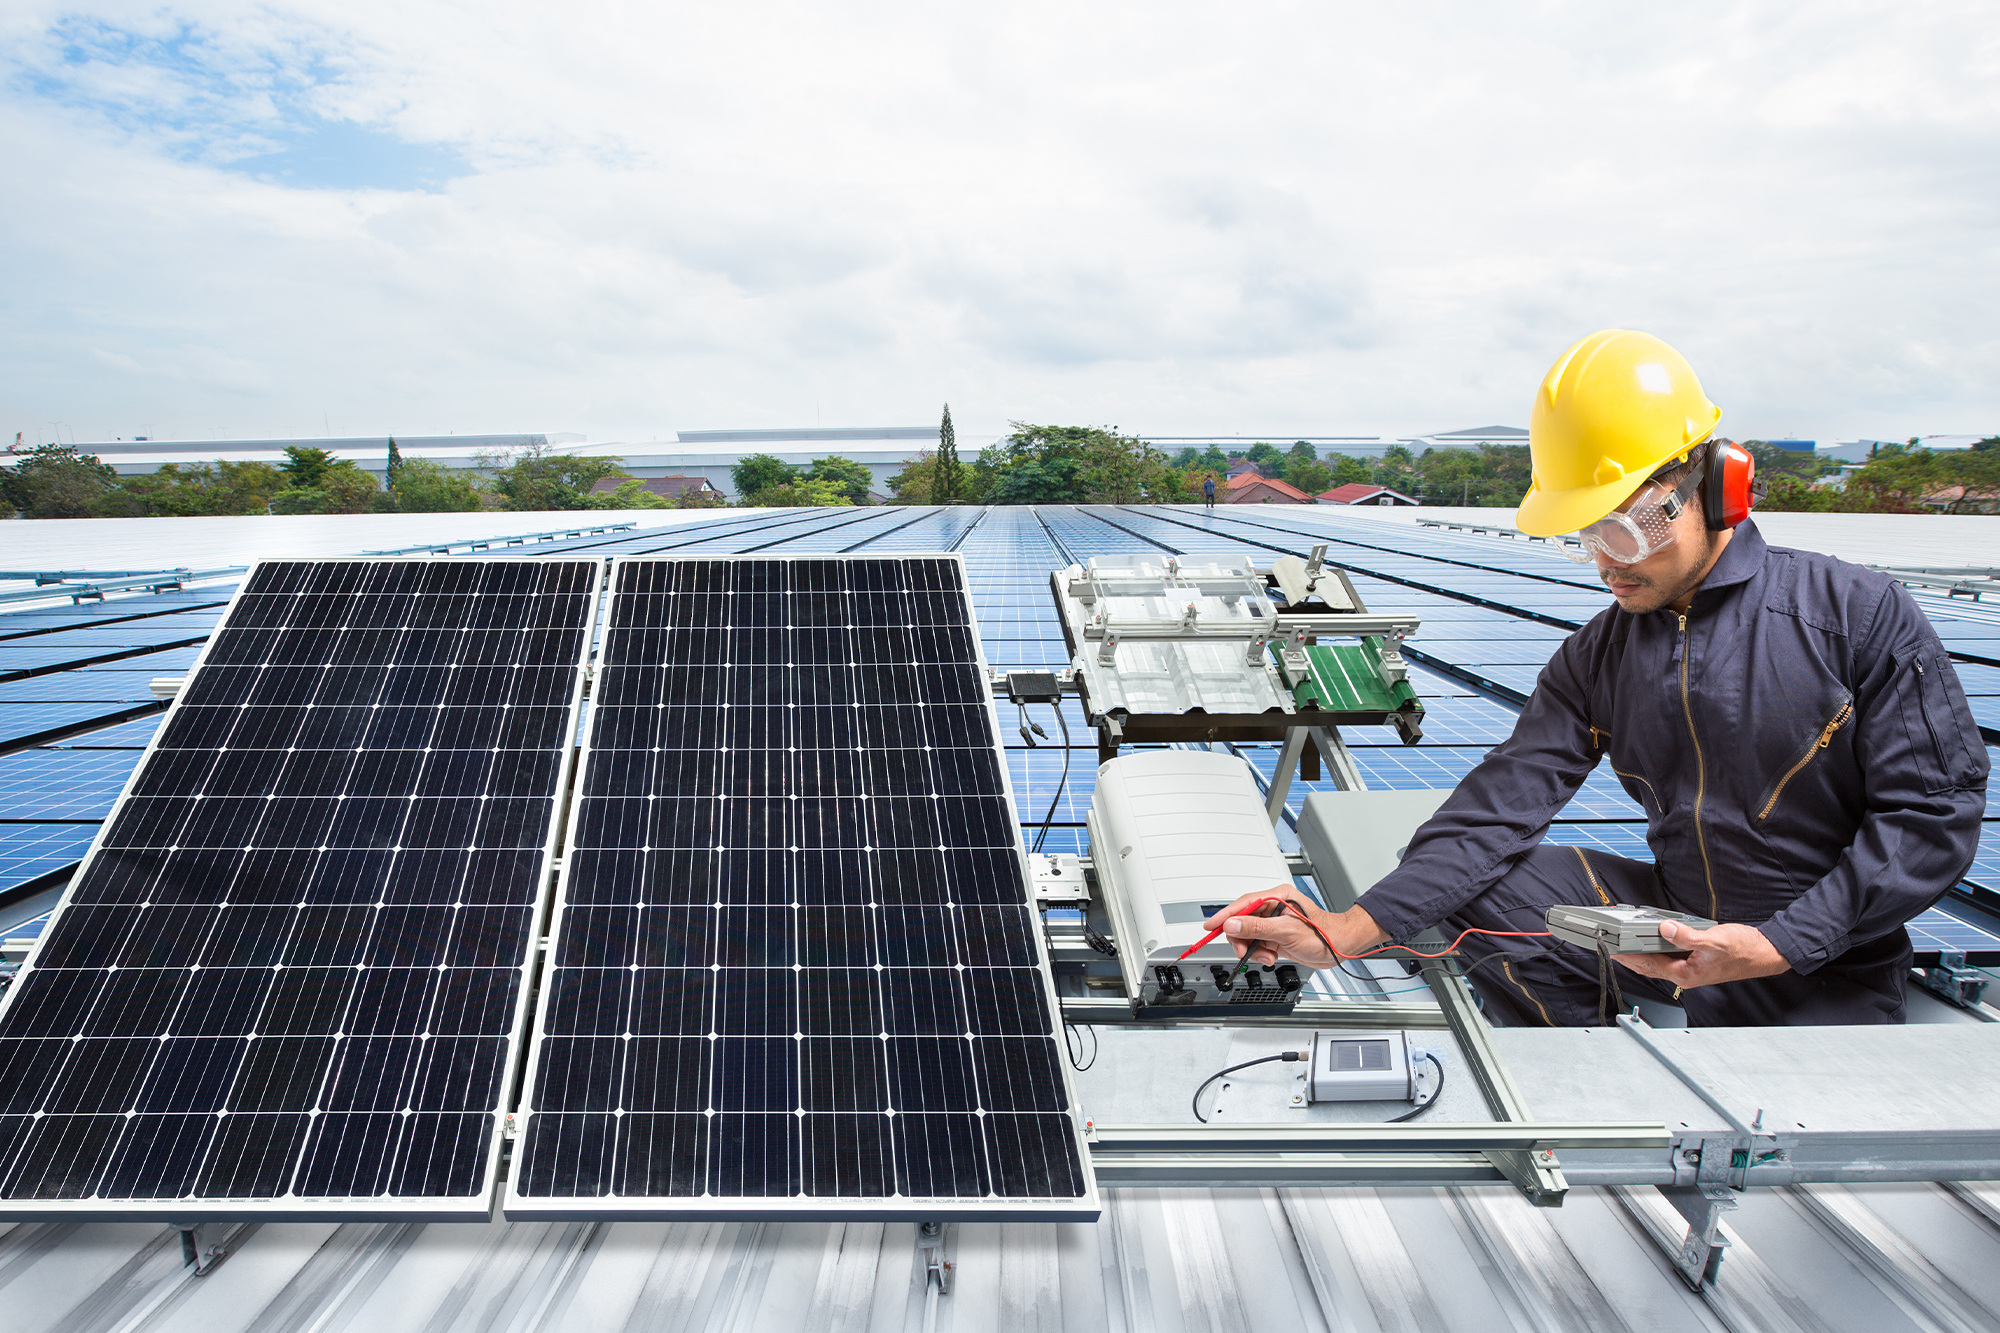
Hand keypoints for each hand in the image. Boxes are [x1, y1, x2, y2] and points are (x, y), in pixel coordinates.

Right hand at [1200, 885, 1388, 970]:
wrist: (1339, 948)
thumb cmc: (1323, 934)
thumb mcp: (1286, 931)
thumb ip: (1256, 928)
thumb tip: (1232, 924)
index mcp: (1276, 897)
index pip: (1243, 904)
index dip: (1225, 916)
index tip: (1210, 926)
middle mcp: (1273, 908)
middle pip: (1242, 921)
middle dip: (1242, 939)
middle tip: (1246, 951)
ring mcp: (1273, 923)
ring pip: (1248, 935)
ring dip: (1253, 949)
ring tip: (1267, 956)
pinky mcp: (1275, 936)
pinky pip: (1257, 944)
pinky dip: (1260, 954)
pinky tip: (1271, 957)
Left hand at [1613, 920, 1790, 988]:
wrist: (1765, 953)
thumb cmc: (1745, 950)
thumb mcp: (1715, 940)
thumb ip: (1688, 937)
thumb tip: (1665, 929)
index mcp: (1686, 974)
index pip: (1648, 964)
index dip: (1628, 956)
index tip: (1611, 948)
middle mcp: (1685, 975)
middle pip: (1648, 967)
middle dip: (1628, 957)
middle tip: (1609, 946)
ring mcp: (1690, 970)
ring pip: (1657, 963)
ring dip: (1640, 954)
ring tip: (1623, 944)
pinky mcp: (1696, 963)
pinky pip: (1669, 957)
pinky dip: (1656, 949)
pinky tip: (1652, 940)